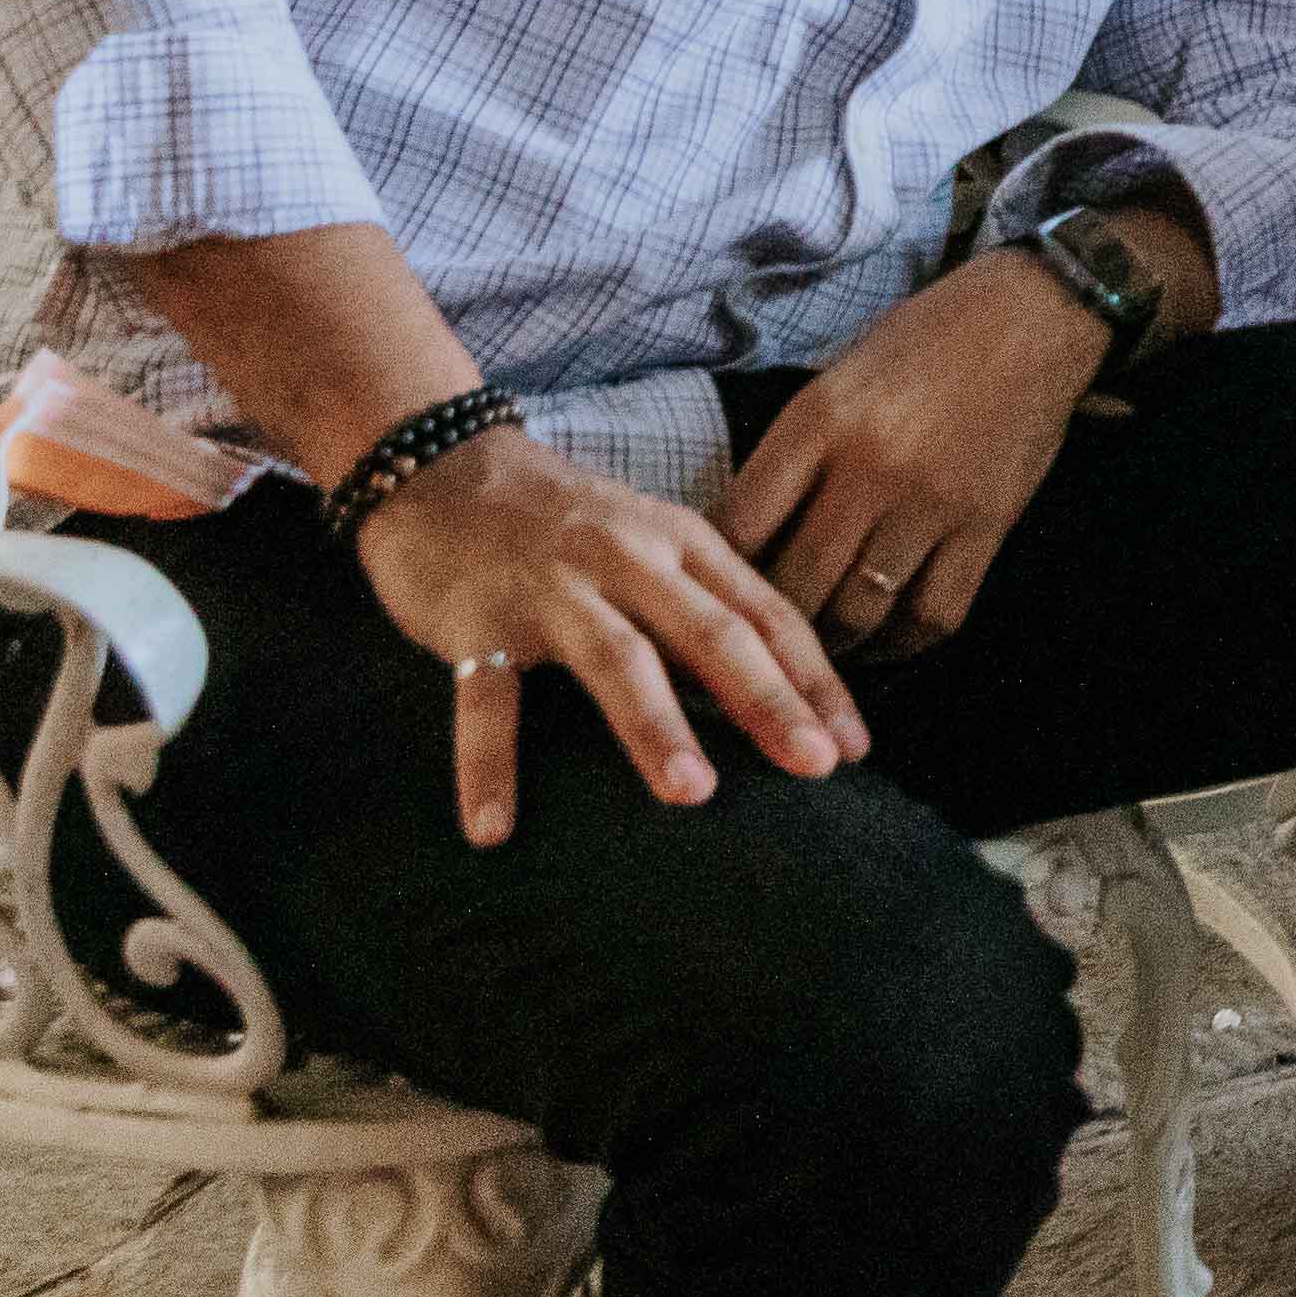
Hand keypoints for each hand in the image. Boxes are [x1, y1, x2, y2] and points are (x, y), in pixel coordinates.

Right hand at [355, 428, 866, 846]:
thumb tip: (780, 696)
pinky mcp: (476, 620)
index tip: (854, 747)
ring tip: (691, 793)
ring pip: (617, 659)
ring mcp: (551, 590)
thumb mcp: (651, 545)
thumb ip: (706, 607)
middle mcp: (626, 560)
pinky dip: (487, 766)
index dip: (816, 680)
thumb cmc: (565, 523)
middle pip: (711, 634)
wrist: (441, 466)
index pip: (766, 615)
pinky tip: (494, 830)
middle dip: (768, 700)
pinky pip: (483, 700)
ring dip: (655, 725)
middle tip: (814, 765)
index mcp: (681, 543)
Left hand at [722, 247, 1109, 668]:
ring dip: (831, 647)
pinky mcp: (988, 525)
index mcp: (819, 419)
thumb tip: (745, 538)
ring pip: (860, 614)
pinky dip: (902, 644)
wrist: (1033, 315)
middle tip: (755, 646)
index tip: (709, 597)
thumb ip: (794, 453)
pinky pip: (933, 616)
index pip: (740, 526)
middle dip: (769, 627)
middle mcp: (870, 465)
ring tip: (814, 652)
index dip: (714, 575)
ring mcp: (932, 501)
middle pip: (795, 586)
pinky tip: (884, 639)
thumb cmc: (923, 340)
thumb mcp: (837, 377)